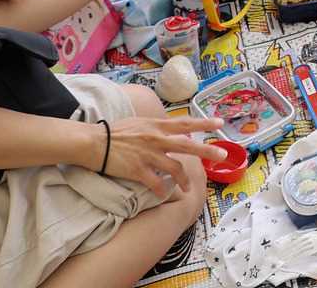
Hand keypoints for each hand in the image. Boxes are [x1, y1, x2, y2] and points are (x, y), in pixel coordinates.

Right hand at [99, 113, 225, 196]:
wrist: (94, 143)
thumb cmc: (115, 131)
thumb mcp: (139, 122)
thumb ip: (156, 126)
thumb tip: (169, 129)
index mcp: (157, 125)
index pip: (185, 123)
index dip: (203, 123)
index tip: (219, 123)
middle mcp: (156, 139)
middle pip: (188, 146)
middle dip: (207, 151)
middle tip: (223, 155)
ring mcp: (149, 156)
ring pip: (175, 169)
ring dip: (184, 180)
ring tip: (188, 188)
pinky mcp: (138, 170)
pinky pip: (156, 184)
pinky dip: (162, 190)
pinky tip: (164, 194)